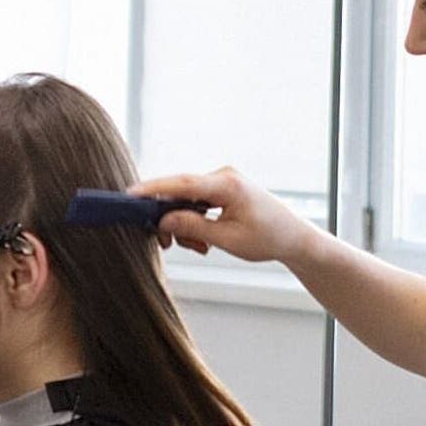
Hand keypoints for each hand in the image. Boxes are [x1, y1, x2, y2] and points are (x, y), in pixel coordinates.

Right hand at [131, 166, 305, 265]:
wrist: (294, 238)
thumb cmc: (268, 238)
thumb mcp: (228, 239)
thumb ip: (193, 227)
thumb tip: (163, 219)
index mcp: (227, 184)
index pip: (182, 183)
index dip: (154, 189)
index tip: (131, 195)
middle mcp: (223, 176)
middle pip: (180, 193)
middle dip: (171, 220)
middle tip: (168, 245)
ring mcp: (223, 181)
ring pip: (187, 201)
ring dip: (185, 225)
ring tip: (200, 248)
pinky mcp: (223, 190)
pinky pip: (198, 202)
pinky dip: (195, 221)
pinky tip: (203, 240)